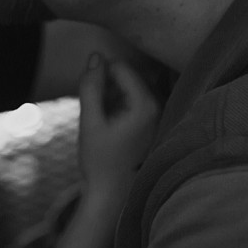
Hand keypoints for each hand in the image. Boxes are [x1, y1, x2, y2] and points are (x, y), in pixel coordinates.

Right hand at [78, 53, 160, 197]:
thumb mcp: (89, 120)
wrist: (111, 192)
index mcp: (146, 105)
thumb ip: (91, 86)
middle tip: (97, 111)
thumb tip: (94, 55)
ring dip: (112, 94)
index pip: (120, 67)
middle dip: (107, 85)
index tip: (90, 98)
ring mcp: (158, 114)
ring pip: (129, 86)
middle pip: (127, 75)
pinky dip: (118, 104)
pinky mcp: (153, 121)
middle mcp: (158, 107)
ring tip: (104, 120)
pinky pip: (134, 98)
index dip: (99, 76)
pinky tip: (111, 125)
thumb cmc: (99, 159)